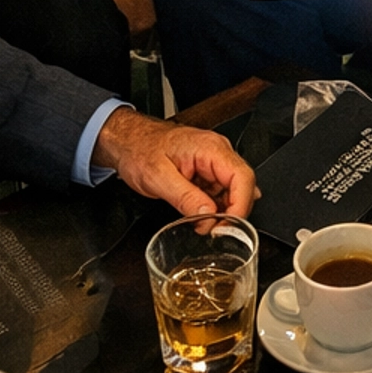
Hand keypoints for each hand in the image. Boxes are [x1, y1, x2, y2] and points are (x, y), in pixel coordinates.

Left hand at [93, 110, 254, 218]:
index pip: (242, 177)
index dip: (241, 205)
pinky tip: (204, 217)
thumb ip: (185, 198)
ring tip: (205, 226)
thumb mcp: (158, 178)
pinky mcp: (207, 171)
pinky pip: (220, 192)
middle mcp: (217, 152)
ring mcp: (213, 162)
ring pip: (233, 191)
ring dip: (223, 211)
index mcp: (211, 148)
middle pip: (242, 185)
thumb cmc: (140, 150)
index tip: (229, 226)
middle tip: (215, 232)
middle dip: (233, 212)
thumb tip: (208, 216)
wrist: (129, 140)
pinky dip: (215, 207)